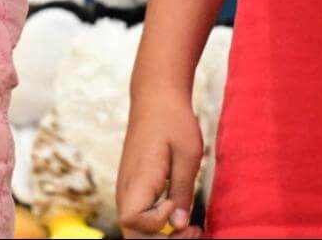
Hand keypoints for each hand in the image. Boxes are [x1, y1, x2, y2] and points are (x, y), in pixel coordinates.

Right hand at [116, 86, 202, 237]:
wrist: (155, 95)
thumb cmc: (173, 120)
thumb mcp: (188, 154)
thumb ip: (182, 191)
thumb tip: (179, 225)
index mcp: (138, 178)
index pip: (132, 222)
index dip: (156, 224)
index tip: (175, 204)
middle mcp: (126, 186)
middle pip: (132, 232)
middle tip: (194, 231)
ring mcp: (127, 186)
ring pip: (134, 227)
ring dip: (161, 236)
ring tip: (193, 229)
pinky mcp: (134, 184)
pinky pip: (138, 215)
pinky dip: (157, 224)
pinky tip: (179, 214)